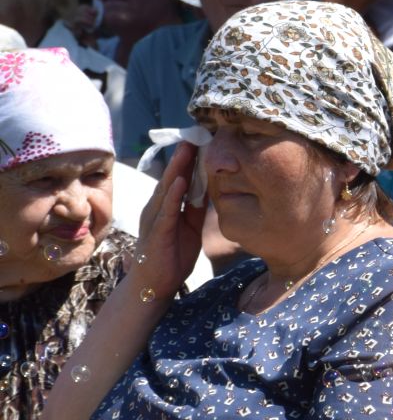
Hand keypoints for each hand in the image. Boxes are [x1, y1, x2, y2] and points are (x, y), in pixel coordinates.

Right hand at [132, 143, 206, 293]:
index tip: (203, 141)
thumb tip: (210, 190)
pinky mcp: (157, 231)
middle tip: (196, 135)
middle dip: (184, 157)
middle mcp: (157, 207)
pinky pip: (166, 210)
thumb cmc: (172, 257)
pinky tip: (182, 181)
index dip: (189, 160)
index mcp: (167, 206)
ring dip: (178, 168)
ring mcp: (155, 218)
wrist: (155, 285)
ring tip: (188, 149)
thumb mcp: (191, 229)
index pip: (180, 178)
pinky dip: (174, 194)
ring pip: (167, 188)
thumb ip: (196, 210)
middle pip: (172, 177)